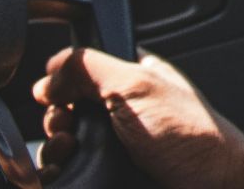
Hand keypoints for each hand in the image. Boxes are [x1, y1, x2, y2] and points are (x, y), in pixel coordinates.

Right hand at [32, 46, 243, 187]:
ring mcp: (118, 148)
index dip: (64, 79)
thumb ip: (91, 68)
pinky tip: (60, 172)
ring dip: (54, 148)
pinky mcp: (112, 175)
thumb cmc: (192, 138)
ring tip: (66, 150)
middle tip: (65, 126)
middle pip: (69, 109)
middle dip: (56, 117)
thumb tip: (51, 68)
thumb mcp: (137, 86)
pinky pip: (72, 173)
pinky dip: (59, 173)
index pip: (86, 69)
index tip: (52, 92)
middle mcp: (125, 112)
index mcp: (135, 78)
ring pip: (66, 145)